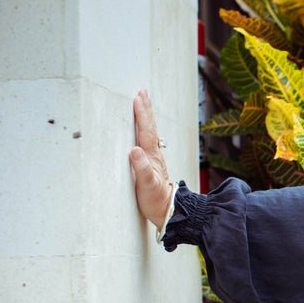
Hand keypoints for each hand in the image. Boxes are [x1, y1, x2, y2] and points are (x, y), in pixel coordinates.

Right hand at [129, 89, 174, 227]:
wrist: (168, 211)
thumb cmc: (156, 200)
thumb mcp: (148, 185)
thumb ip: (142, 168)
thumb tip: (135, 150)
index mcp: (151, 156)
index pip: (146, 130)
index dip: (142, 114)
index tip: (137, 97)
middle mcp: (154, 154)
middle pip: (150, 127)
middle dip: (146, 109)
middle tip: (142, 91)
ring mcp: (154, 158)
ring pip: (150, 132)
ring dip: (147, 116)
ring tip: (144, 103)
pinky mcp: (152, 164)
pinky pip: (148, 140)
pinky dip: (145, 129)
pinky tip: (144, 129)